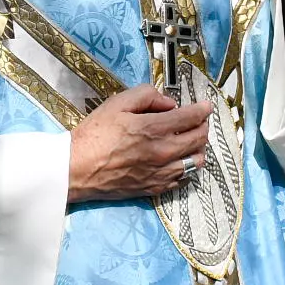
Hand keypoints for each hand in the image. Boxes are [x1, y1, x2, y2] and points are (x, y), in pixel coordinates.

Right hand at [69, 84, 212, 202]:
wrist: (77, 169)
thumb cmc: (94, 134)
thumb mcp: (116, 103)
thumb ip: (146, 96)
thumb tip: (169, 103)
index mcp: (153, 128)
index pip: (191, 117)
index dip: (203, 109)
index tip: (207, 106)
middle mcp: (162, 152)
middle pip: (199, 139)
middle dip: (204, 126)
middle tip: (199, 121)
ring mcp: (160, 173)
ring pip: (196, 161)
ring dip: (199, 148)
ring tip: (192, 141)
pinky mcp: (154, 188)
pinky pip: (183, 179)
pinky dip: (187, 167)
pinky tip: (179, 161)